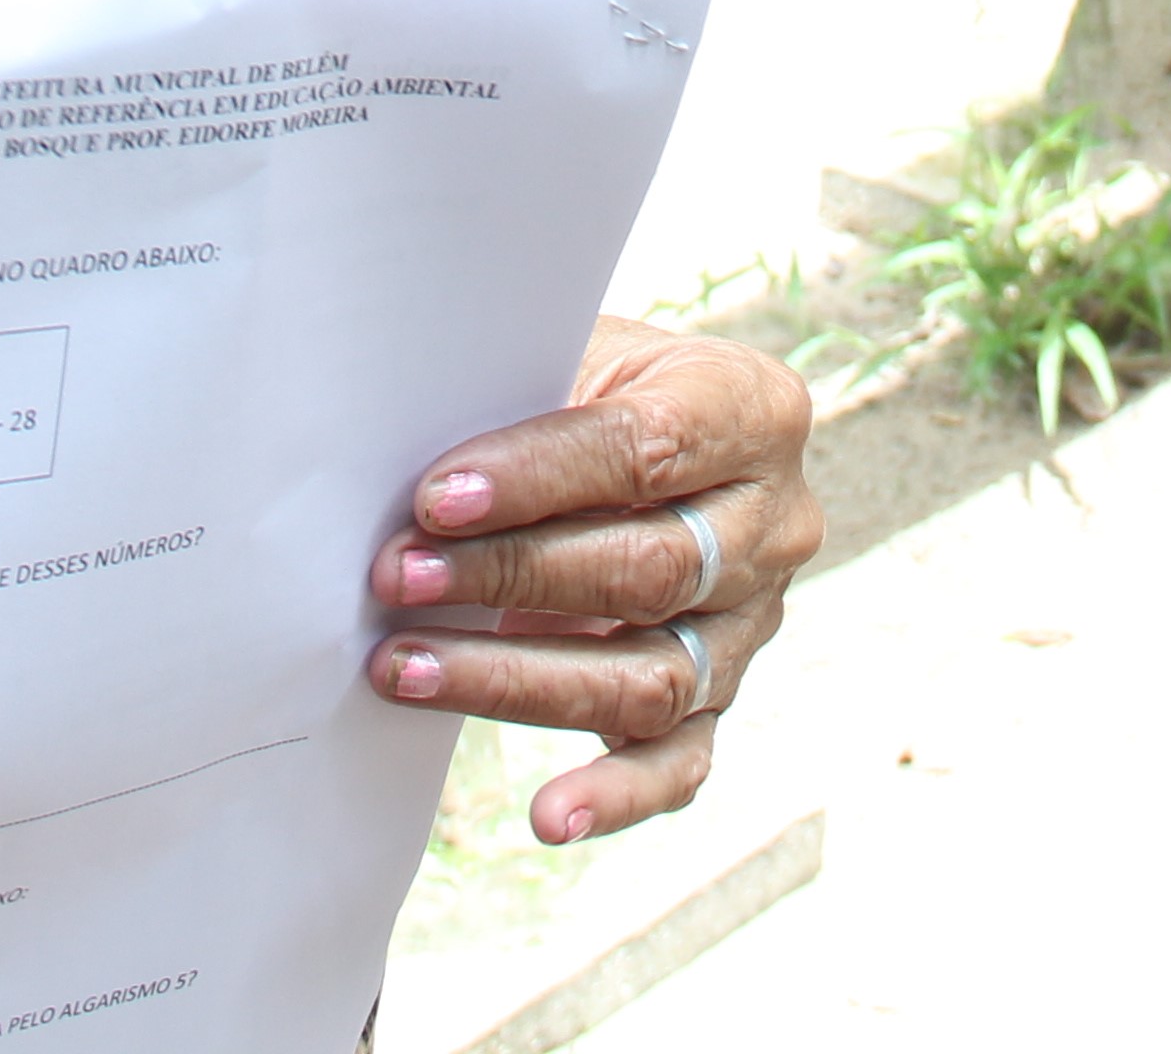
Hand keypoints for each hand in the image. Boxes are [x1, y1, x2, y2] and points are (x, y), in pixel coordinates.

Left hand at [361, 320, 821, 844]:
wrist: (648, 434)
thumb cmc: (589, 384)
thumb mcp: (572, 352)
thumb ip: (525, 400)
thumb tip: (419, 487)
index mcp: (751, 411)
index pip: (649, 449)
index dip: (538, 477)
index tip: (434, 499)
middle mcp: (775, 523)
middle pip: (649, 569)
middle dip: (509, 576)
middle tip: (395, 577)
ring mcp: (752, 623)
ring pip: (651, 676)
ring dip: (517, 680)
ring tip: (403, 668)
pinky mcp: (720, 698)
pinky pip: (681, 763)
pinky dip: (616, 796)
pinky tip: (548, 818)